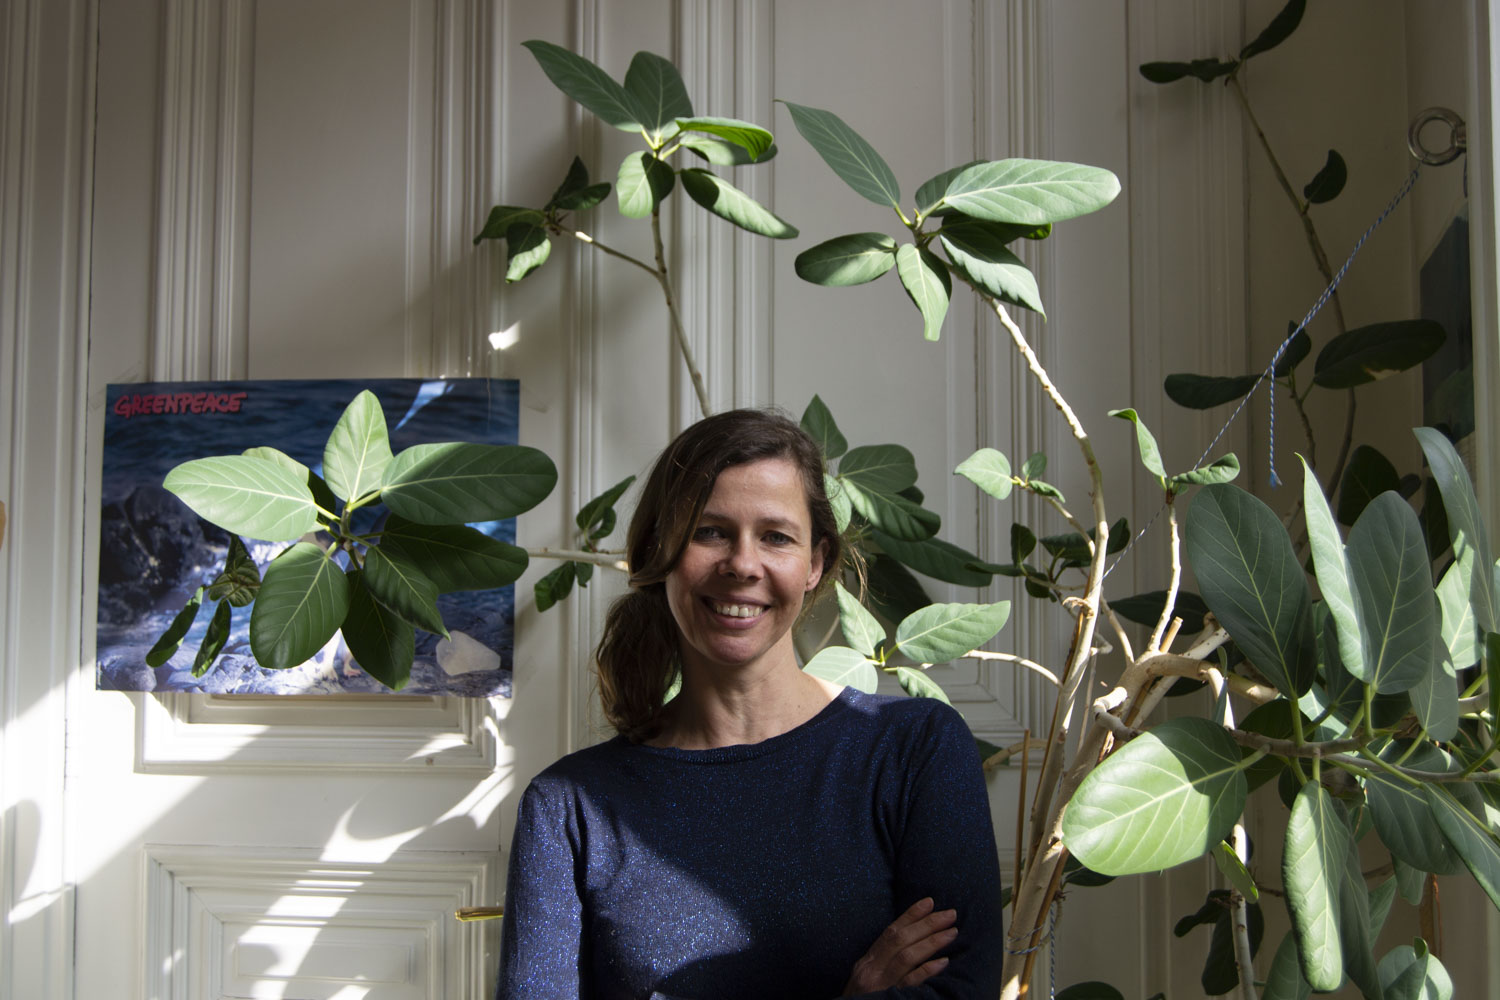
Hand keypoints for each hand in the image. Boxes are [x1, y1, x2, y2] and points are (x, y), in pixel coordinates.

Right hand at [842, 897, 958, 994]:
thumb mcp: (866, 980)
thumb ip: (883, 963)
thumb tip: (911, 944)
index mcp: (866, 962)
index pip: (890, 932)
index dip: (910, 915)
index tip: (930, 901)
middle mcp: (871, 970)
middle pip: (900, 939)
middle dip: (926, 924)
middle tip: (950, 914)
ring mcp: (880, 985)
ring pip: (906, 956)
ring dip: (931, 942)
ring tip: (952, 932)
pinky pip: (911, 983)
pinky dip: (927, 970)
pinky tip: (943, 962)